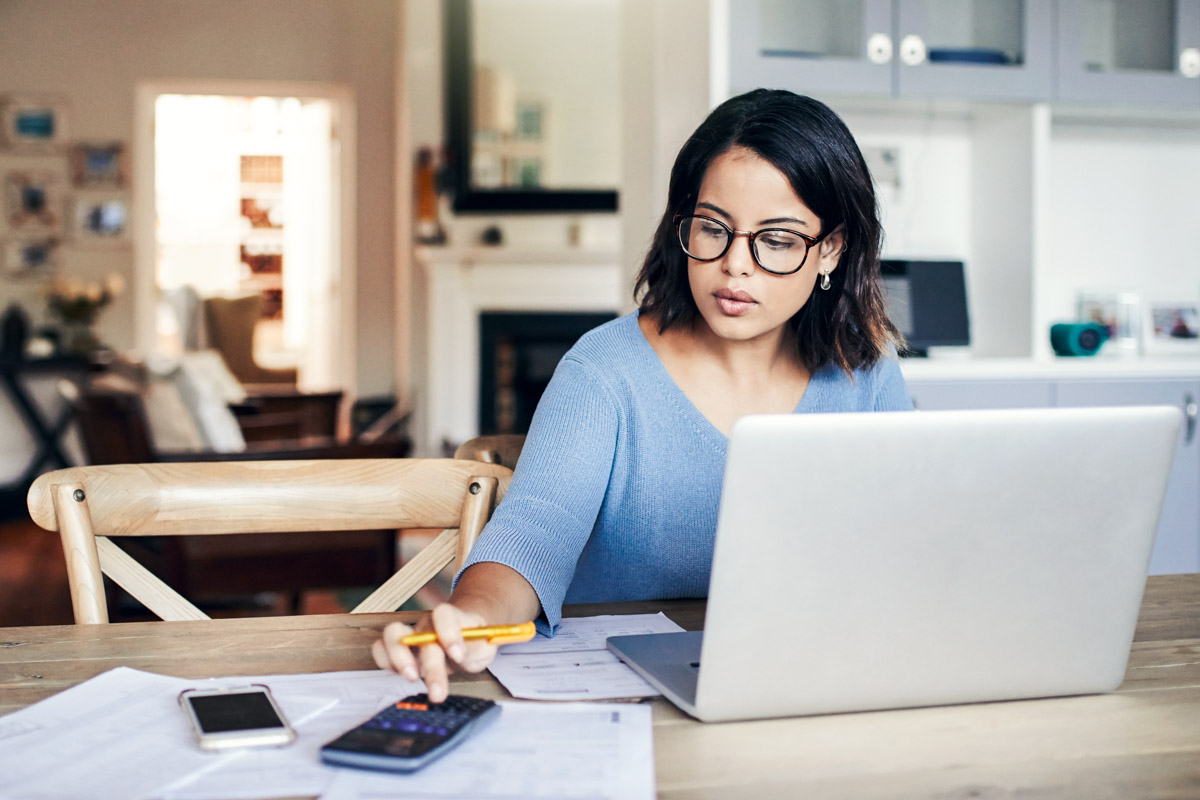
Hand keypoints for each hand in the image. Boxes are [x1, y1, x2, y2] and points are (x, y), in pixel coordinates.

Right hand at [371, 603, 498, 702]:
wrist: (466, 638)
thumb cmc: (475, 642)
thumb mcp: (485, 646)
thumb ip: (477, 649)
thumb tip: (460, 656)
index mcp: (452, 618)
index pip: (444, 614)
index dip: (448, 633)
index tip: (458, 655)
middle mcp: (428, 624)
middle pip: (421, 634)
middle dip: (429, 665)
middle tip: (437, 691)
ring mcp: (411, 634)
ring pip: (393, 634)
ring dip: (398, 658)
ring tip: (412, 678)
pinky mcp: (398, 649)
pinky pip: (380, 648)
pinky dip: (385, 661)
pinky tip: (401, 676)